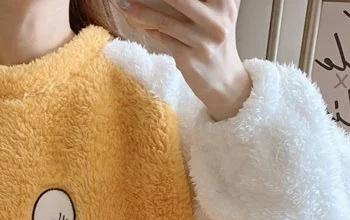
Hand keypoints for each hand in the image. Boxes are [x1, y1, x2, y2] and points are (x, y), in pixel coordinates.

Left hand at [115, 0, 251, 120]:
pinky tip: (142, 26)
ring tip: (123, 4)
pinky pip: (164, 41)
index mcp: (225, 3)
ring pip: (166, 21)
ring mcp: (203, 42)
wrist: (225, 80)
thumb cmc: (216, 41)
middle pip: (181, 0)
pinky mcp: (190, 60)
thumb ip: (203, 0)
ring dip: (141, 12)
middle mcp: (217, 21)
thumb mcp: (219, 14)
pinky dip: (151, 31)